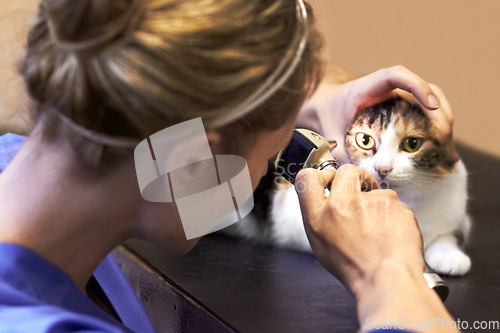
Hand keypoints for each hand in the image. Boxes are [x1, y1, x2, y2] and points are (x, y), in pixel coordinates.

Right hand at [294, 164, 423, 296]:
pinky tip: (391, 233)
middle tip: (361, 188)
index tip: (328, 180)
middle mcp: (341, 204)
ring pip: (374, 190)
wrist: (387, 279)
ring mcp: (369, 201)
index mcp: (318, 217)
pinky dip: (394, 215)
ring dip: (377, 203)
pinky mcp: (392, 203)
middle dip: (355, 177)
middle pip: (345, 171)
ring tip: (379, 229)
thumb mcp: (321, 246)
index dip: (318, 175)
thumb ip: (319, 219)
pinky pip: (393, 202)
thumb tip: (324, 201)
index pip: (306, 178)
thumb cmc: (356, 269)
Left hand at [298, 65, 456, 162]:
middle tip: (443, 139)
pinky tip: (442, 152)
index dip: (417, 85)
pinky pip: (427, 115)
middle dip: (439, 112)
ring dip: (443, 122)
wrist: (323, 110)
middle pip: (424, 89)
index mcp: (368, 87)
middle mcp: (389, 90)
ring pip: (432, 101)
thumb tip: (362, 175)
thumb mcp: (330, 135)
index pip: (397, 75)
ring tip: (446, 149)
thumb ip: (342, 152)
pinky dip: (437, 130)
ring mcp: (400, 99)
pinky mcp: (404, 112)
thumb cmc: (327, 119)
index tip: (431, 104)